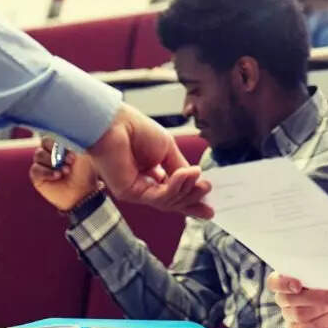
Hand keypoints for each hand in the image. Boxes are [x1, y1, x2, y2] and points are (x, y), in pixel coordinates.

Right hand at [30, 138, 100, 211]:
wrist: (83, 192)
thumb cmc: (85, 171)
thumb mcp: (82, 153)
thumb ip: (73, 141)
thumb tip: (66, 127)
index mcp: (61, 144)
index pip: (53, 134)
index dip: (61, 143)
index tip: (73, 156)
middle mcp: (50, 153)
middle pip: (44, 142)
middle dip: (56, 152)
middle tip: (70, 163)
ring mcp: (43, 164)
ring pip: (38, 155)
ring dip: (53, 162)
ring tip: (65, 171)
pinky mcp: (37, 177)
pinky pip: (35, 169)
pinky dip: (47, 172)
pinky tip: (57, 176)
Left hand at [88, 103, 212, 216]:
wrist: (117, 123)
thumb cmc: (138, 130)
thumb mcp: (168, 149)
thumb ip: (180, 168)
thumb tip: (194, 180)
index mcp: (152, 174)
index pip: (174, 192)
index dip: (192, 198)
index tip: (210, 204)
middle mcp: (144, 185)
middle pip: (172, 202)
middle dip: (192, 198)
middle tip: (207, 189)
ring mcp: (136, 191)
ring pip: (167, 202)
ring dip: (186, 189)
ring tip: (197, 176)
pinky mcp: (129, 193)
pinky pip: (157, 197)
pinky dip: (174, 186)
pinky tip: (185, 174)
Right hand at [268, 272, 327, 327]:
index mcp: (290, 277)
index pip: (274, 282)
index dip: (283, 283)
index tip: (298, 285)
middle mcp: (286, 296)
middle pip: (287, 299)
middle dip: (313, 297)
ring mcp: (291, 314)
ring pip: (298, 314)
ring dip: (319, 309)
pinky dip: (319, 323)